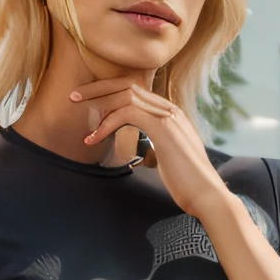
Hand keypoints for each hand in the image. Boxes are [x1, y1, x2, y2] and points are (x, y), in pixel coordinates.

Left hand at [71, 79, 226, 217]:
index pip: (136, 91)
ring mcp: (167, 116)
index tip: (89, 99)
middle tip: (74, 95)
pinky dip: (106, 124)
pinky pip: (127, 113)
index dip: (110, 91)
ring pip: (125, 95)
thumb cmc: (187, 183)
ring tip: (77, 108)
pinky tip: (93, 138)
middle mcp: (169, 109)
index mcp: (170, 114)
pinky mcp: (162, 128)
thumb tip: (143, 150)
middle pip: (128, 85)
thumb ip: (157, 146)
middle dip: (99, 88)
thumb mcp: (168, 158)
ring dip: (97, 101)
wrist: (206, 195)